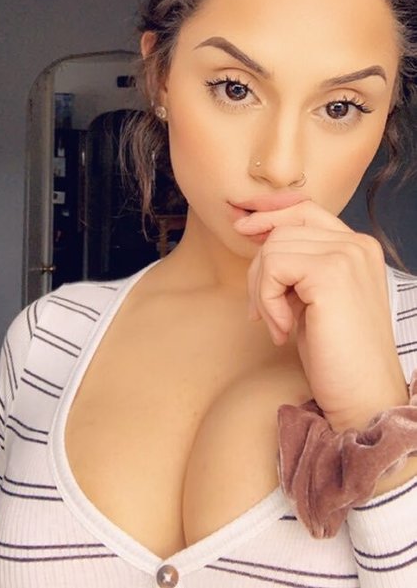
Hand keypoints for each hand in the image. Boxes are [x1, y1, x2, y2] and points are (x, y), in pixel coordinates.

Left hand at [234, 200, 407, 430]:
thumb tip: (255, 233)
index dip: (269, 213)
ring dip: (262, 291)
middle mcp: (358, 244)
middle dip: (259, 271)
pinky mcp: (330, 273)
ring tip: (278, 326)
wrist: (363, 397)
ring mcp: (347, 255)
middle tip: (260, 314)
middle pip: (282, 230)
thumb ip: (297, 265)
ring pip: (273, 248)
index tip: (243, 226)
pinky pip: (272, 268)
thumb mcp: (313, 298)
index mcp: (359, 247)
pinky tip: (284, 331)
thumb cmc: (336, 355)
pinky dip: (267, 301)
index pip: (305, 209)